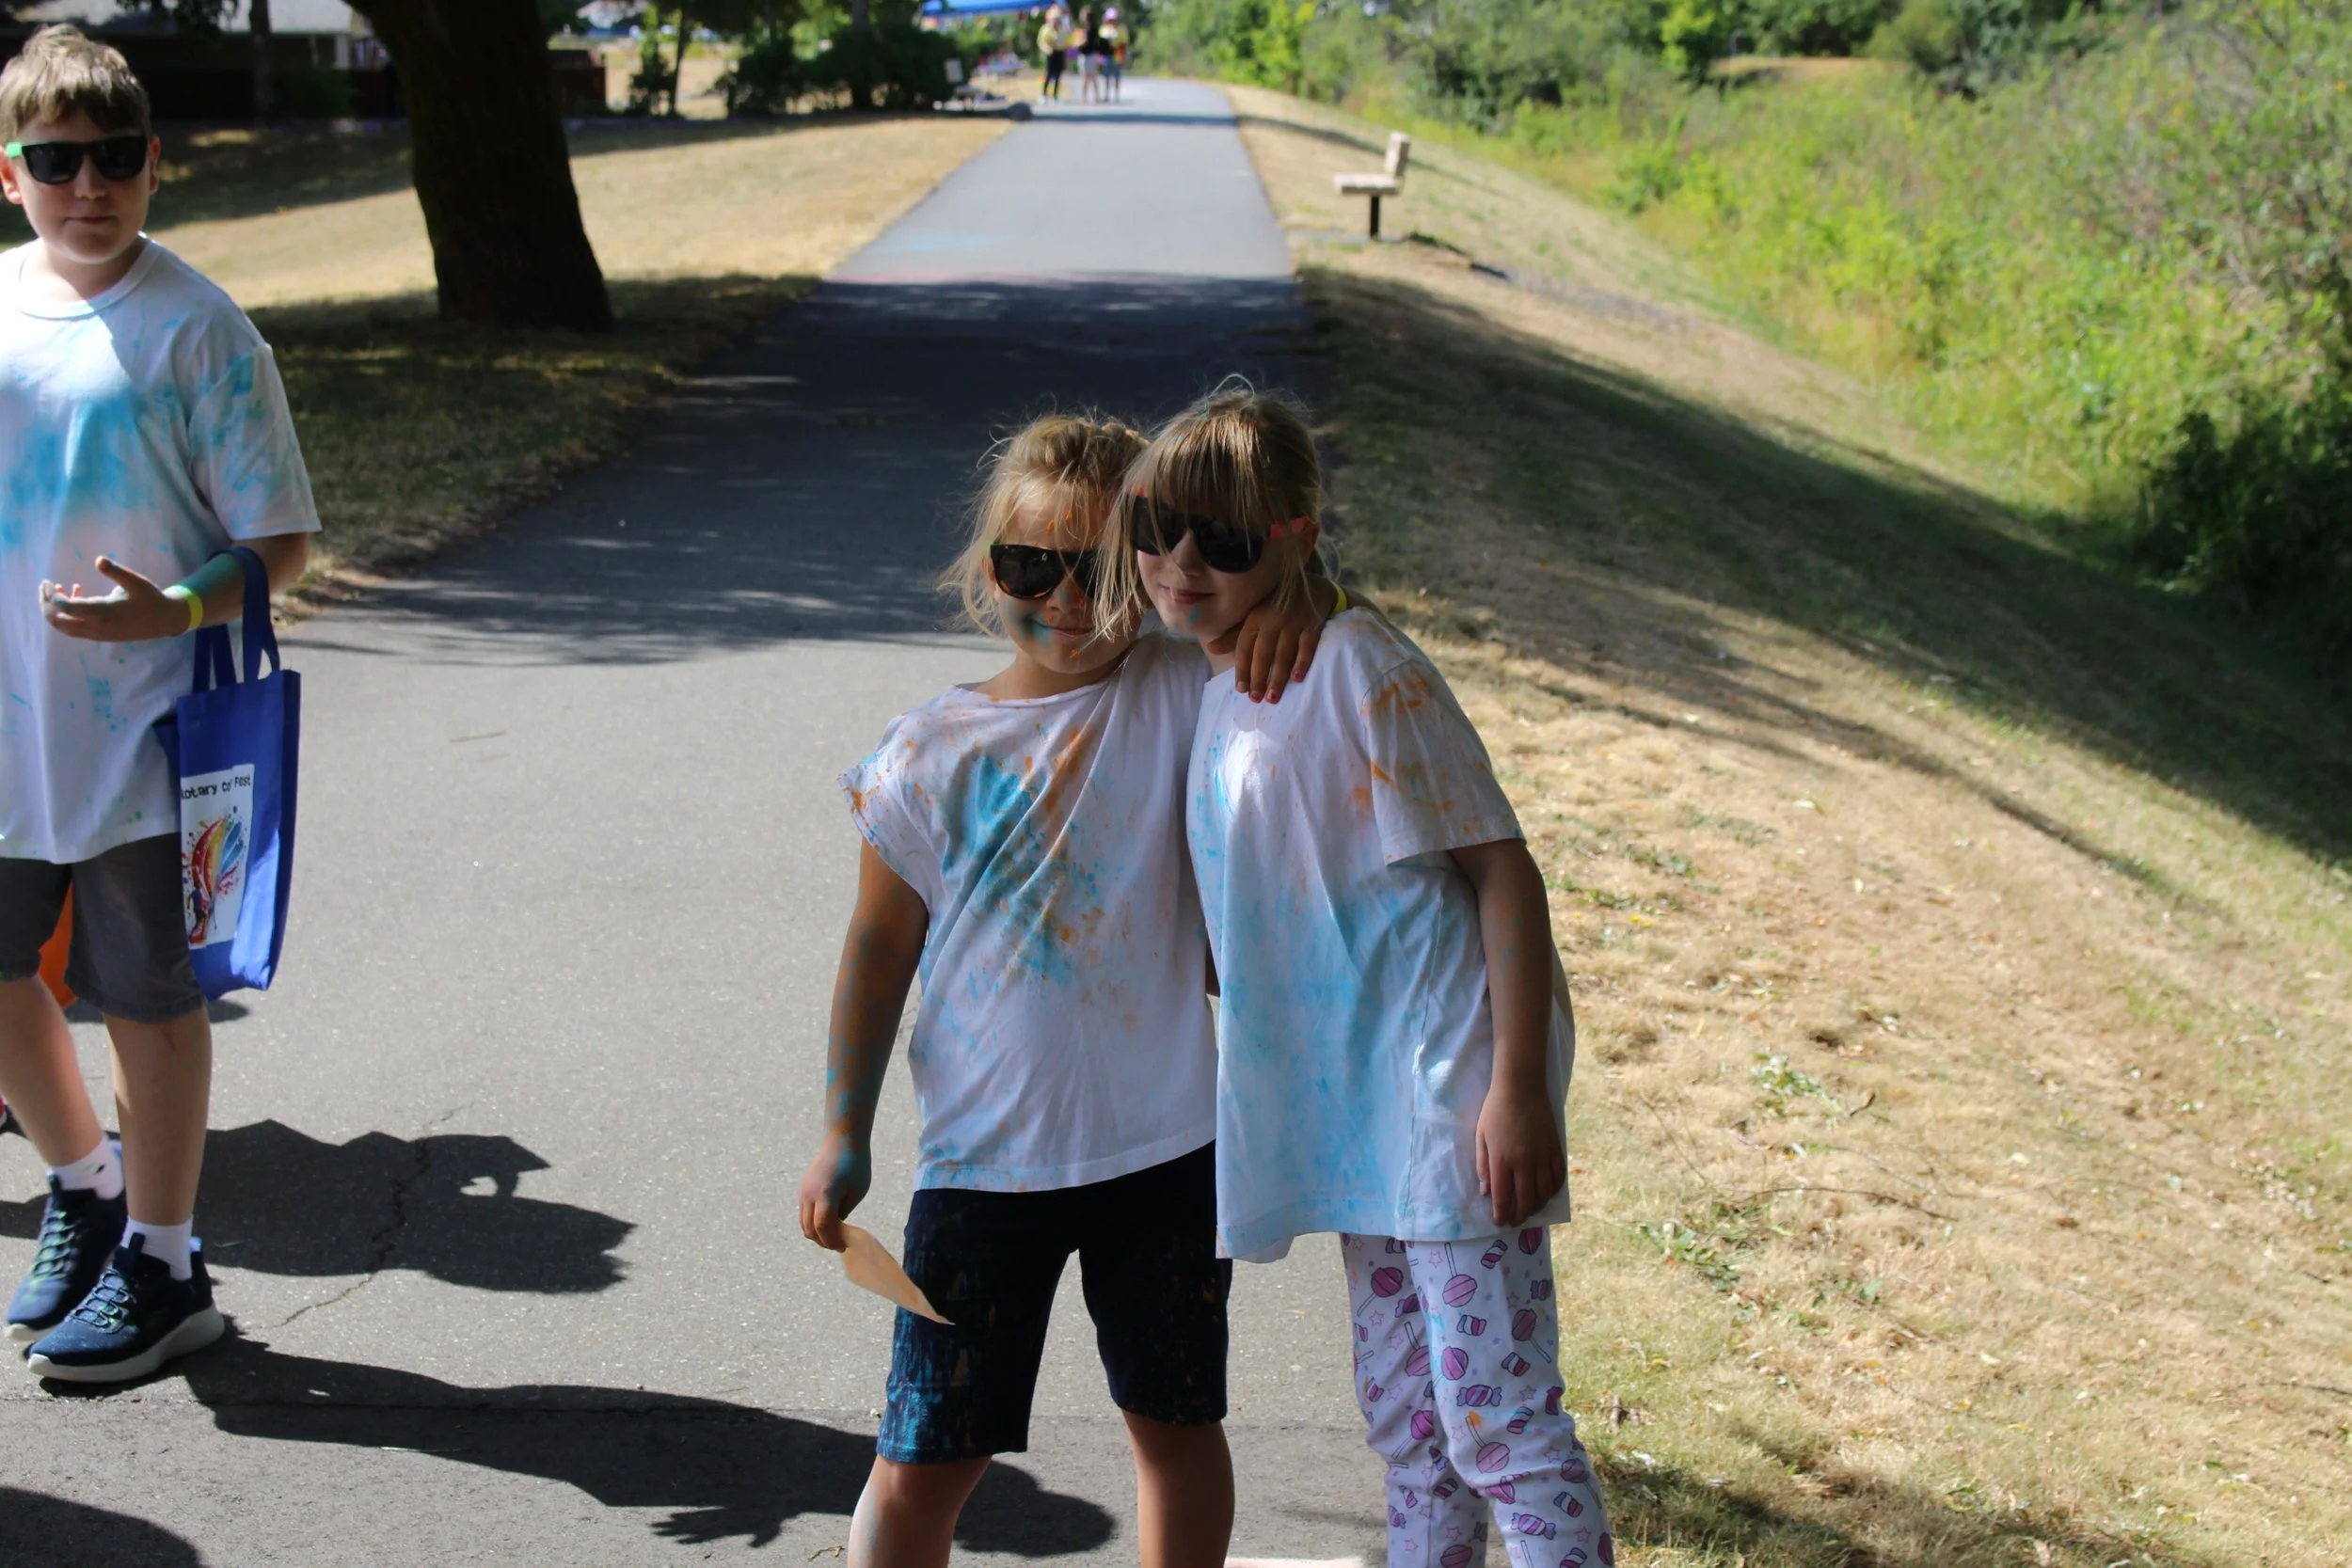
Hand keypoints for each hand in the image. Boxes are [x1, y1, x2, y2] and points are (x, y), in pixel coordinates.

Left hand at [40, 557, 187, 642]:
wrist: (164, 620)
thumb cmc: (150, 598)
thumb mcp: (136, 581)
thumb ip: (116, 572)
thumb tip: (99, 560)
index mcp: (104, 613)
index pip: (69, 609)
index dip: (55, 598)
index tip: (50, 583)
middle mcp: (97, 626)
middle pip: (59, 622)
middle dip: (46, 604)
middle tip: (44, 586)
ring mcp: (97, 633)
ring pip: (64, 627)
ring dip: (54, 610)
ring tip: (55, 589)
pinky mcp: (99, 634)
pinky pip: (74, 627)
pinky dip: (66, 614)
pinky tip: (77, 593)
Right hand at [798, 1132, 871, 1251]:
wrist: (842, 1139)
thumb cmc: (856, 1164)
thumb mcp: (857, 1191)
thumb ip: (844, 1211)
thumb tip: (834, 1228)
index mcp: (825, 1194)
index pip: (823, 1227)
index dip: (832, 1241)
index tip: (843, 1247)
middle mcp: (809, 1194)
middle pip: (809, 1229)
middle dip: (823, 1241)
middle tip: (839, 1246)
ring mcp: (803, 1192)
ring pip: (804, 1223)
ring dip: (817, 1234)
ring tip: (834, 1237)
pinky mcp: (803, 1189)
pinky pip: (804, 1213)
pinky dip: (813, 1223)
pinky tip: (829, 1223)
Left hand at [1215, 585, 1327, 702]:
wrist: (1312, 587)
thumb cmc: (1276, 606)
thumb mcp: (1253, 615)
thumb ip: (1234, 635)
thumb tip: (1211, 649)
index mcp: (1255, 617)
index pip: (1244, 646)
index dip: (1242, 668)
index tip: (1241, 689)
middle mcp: (1272, 619)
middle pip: (1263, 653)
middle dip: (1258, 677)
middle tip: (1255, 699)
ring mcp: (1294, 622)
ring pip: (1284, 653)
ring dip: (1278, 677)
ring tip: (1273, 698)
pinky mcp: (1312, 624)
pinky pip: (1307, 646)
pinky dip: (1302, 662)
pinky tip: (1297, 678)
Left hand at [1475, 1082, 1564, 1227]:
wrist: (1521, 1087)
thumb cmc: (1496, 1110)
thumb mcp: (1481, 1136)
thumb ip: (1483, 1165)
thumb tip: (1486, 1192)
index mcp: (1502, 1159)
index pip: (1502, 1197)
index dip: (1501, 1213)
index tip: (1500, 1222)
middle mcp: (1524, 1162)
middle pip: (1526, 1200)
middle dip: (1520, 1215)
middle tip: (1515, 1220)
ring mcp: (1543, 1156)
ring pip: (1544, 1192)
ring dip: (1537, 1206)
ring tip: (1530, 1210)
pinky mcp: (1556, 1148)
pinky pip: (1558, 1176)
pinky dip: (1553, 1189)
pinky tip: (1547, 1193)